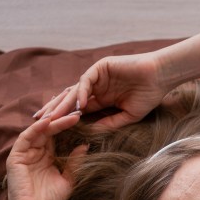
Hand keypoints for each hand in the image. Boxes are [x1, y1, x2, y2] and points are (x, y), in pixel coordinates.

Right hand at [5, 112, 85, 199]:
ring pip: (38, 131)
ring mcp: (24, 153)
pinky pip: (26, 138)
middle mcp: (35, 152)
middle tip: (78, 109)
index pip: (57, 135)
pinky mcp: (15, 157)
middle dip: (62, 119)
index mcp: (46, 156)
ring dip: (53, 121)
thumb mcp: (68, 179)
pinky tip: (48, 122)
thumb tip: (85, 145)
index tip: (83, 116)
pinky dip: (36, 129)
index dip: (68, 125)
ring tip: (67, 113)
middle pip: (48, 130)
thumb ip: (75, 162)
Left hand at [34, 51, 168, 129]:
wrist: (160, 77)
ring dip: (62, 103)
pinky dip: (80, 93)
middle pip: (69, 99)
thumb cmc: (148, 96)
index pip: (76, 109)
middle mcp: (95, 87)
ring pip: (73, 90)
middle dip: (54, 110)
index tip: (50, 130)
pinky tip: (77, 106)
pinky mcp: (100, 67)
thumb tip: (90, 132)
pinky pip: (86, 81)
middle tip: (39, 121)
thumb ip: (109, 123)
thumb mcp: (127, 116)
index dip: (63, 118)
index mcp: (100, 99)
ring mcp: (96, 76)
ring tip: (50, 116)